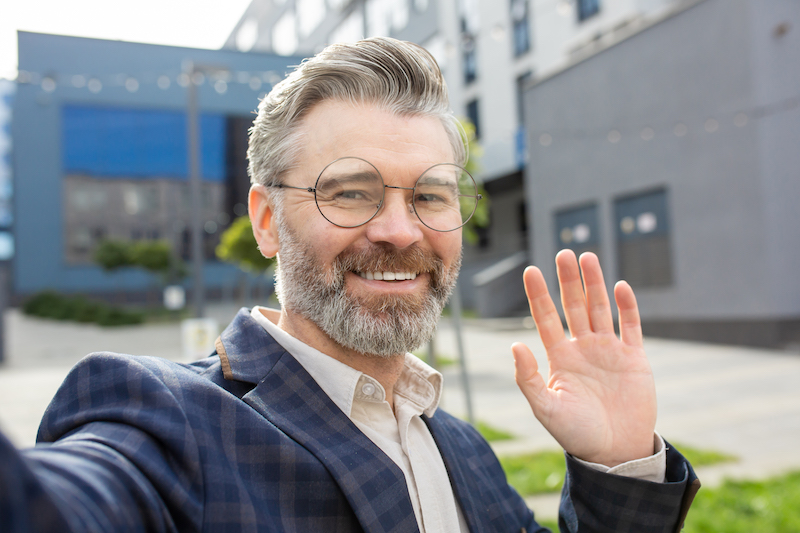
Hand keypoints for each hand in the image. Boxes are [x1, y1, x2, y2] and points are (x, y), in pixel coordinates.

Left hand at [512, 250, 656, 466]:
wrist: (614, 452)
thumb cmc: (576, 433)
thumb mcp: (546, 407)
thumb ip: (528, 377)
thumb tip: (515, 345)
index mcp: (560, 357)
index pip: (546, 318)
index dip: (539, 294)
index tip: (530, 271)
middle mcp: (583, 348)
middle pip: (574, 305)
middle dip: (568, 280)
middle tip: (564, 253)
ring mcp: (609, 351)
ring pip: (601, 309)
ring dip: (595, 284)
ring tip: (588, 257)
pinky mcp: (634, 358)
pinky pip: (631, 326)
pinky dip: (627, 306)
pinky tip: (620, 286)